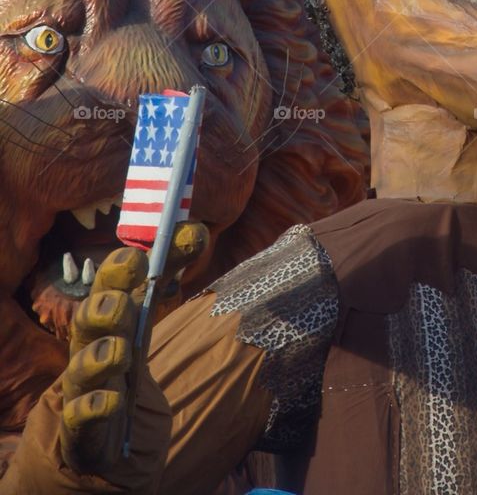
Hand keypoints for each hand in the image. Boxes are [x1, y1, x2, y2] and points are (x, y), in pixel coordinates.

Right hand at [60, 221, 208, 477]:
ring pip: (84, 365)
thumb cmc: (119, 372)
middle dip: (105, 302)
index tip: (155, 250)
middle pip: (90, 319)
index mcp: (109, 320)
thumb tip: (195, 230)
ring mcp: (84, 387)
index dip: (130, 265)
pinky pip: (84, 416)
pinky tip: (110, 402)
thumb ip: (166, 281)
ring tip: (119, 351)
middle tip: (124, 291)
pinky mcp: (83, 427)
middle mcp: (92, 347)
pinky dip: (95, 407)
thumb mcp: (143, 326)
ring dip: (101, 355)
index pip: (116, 284)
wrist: (92, 445)